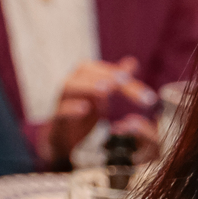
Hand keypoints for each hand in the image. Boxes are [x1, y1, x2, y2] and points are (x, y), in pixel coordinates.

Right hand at [42, 56, 158, 163]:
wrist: (63, 137)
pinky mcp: (57, 118)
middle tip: (124, 81)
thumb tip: (133, 61)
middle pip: (86, 71)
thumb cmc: (84, 112)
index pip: (104, 70)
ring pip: (70, 86)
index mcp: (84, 76)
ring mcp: (62, 100)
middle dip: (106, 75)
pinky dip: (71, 108)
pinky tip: (84, 109)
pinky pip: (60, 110)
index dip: (121, 75)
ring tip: (105, 90)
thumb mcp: (103, 96)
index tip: (139, 87)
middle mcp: (72, 83)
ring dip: (88, 87)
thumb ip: (117, 80)